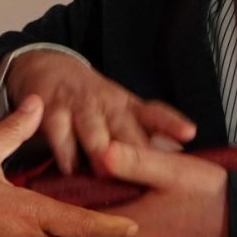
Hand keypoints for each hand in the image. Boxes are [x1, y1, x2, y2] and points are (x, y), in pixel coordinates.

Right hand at [7, 50, 195, 175]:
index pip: (154, 114)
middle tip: (146, 167)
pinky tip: (69, 169)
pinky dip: (64, 151)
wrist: (48, 68)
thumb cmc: (92, 101)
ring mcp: (78, 106)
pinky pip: (58, 133)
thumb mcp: (120, 109)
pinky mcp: (51, 110)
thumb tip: (178, 157)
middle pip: (123, 126)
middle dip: (134, 146)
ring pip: (92, 129)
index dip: (171, 123)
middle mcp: (106, 104)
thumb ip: (145, 132)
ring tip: (106, 169)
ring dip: (99, 147)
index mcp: (127, 106)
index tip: (189, 133)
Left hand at [99, 140, 227, 236]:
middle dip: (124, 210)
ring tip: (163, 206)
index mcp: (128, 231)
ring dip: (142, 227)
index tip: (110, 181)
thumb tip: (101, 152)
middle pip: (112, 230)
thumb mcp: (173, 170)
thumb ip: (133, 162)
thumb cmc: (212, 198)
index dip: (98, 194)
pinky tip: (175, 224)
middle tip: (146, 190)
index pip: (94, 214)